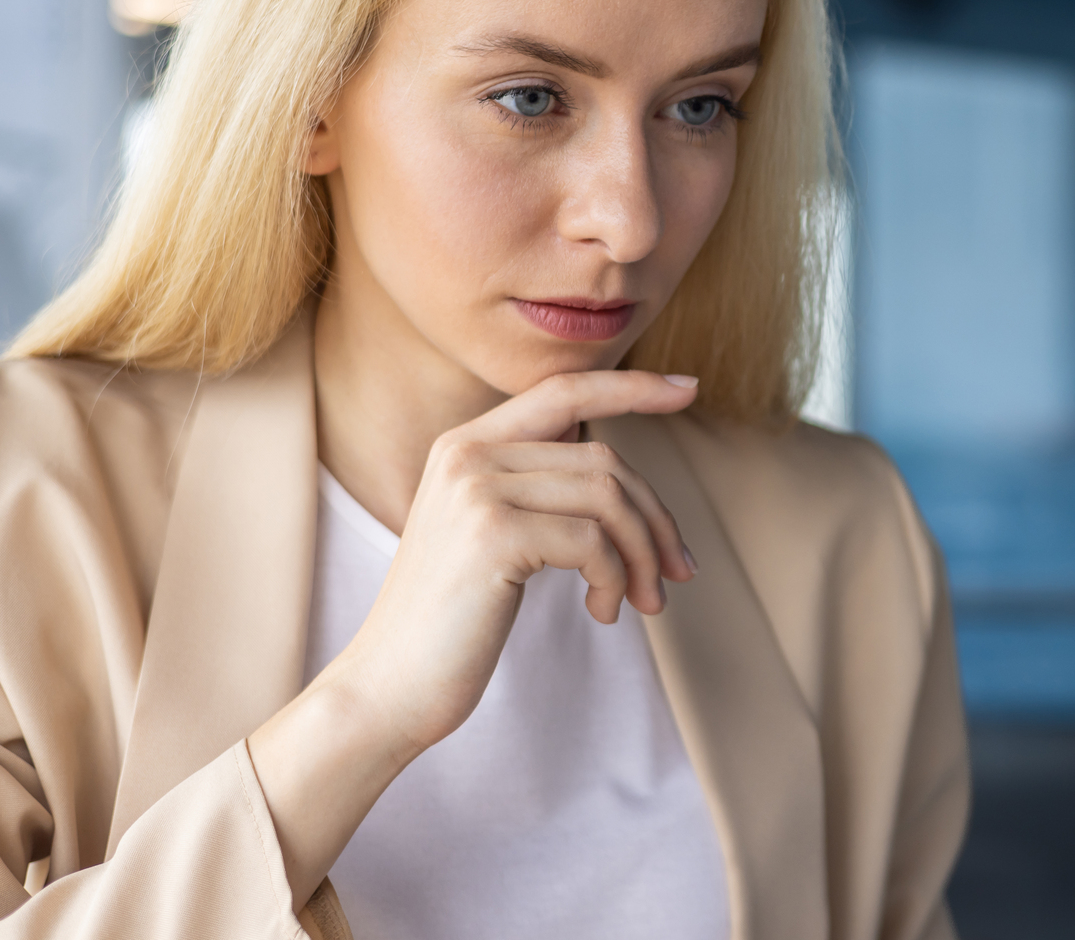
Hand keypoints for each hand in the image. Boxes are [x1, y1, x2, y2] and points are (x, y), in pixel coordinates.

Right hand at [322, 369, 698, 755]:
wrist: (386, 688)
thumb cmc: (452, 623)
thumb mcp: (491, 535)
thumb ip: (537, 489)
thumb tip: (620, 476)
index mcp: (465, 444)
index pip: (563, 390)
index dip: (631, 385)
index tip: (688, 386)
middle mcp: (467, 452)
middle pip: (604, 458)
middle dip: (655, 517)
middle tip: (678, 571)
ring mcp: (476, 488)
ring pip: (609, 497)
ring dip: (643, 554)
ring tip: (645, 600)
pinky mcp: (492, 533)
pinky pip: (594, 542)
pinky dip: (615, 579)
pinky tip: (602, 612)